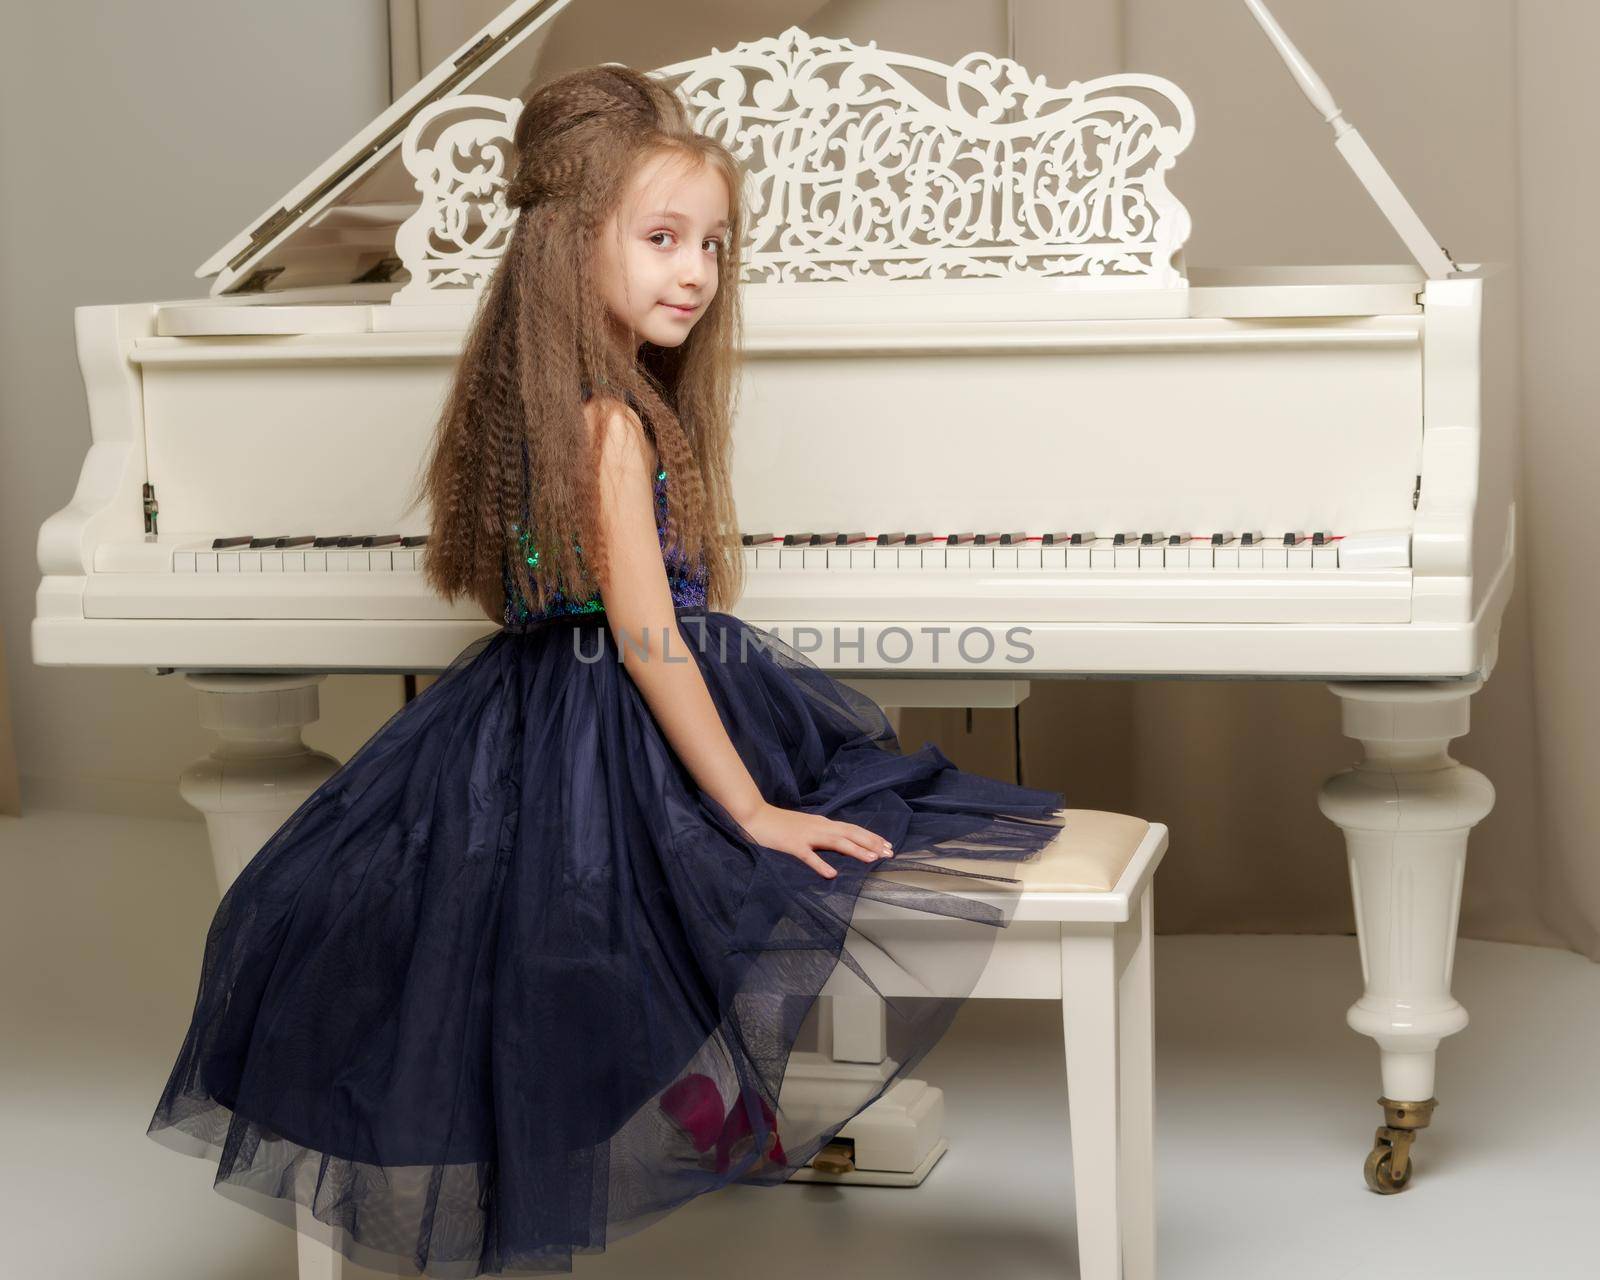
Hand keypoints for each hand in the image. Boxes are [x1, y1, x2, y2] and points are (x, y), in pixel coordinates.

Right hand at [737, 802, 893, 879]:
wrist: (756, 817)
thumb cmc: (780, 824)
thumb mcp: (807, 827)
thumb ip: (823, 834)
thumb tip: (841, 843)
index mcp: (823, 823)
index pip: (852, 829)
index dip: (871, 837)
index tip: (887, 845)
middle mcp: (819, 827)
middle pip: (850, 833)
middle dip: (871, 843)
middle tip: (889, 853)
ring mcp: (806, 836)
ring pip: (836, 842)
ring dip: (855, 850)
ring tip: (872, 859)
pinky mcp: (792, 845)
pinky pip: (808, 856)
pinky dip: (821, 865)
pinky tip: (832, 874)